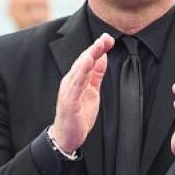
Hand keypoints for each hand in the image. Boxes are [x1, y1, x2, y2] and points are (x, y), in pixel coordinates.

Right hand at [51, 33, 112, 153]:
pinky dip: (81, 72)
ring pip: (79, 69)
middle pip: (83, 60)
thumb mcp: (92, 91)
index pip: (87, 59)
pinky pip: (75, 84)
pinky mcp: (69, 100)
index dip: (97, 48)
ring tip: (97, 46)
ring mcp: (68, 90)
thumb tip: (102, 57)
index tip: (108, 39)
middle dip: (94, 48)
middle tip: (106, 38)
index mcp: (76, 79)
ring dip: (88, 56)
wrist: (66, 136)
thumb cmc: (78, 115)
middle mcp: (70, 81)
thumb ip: (96, 75)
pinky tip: (87, 63)